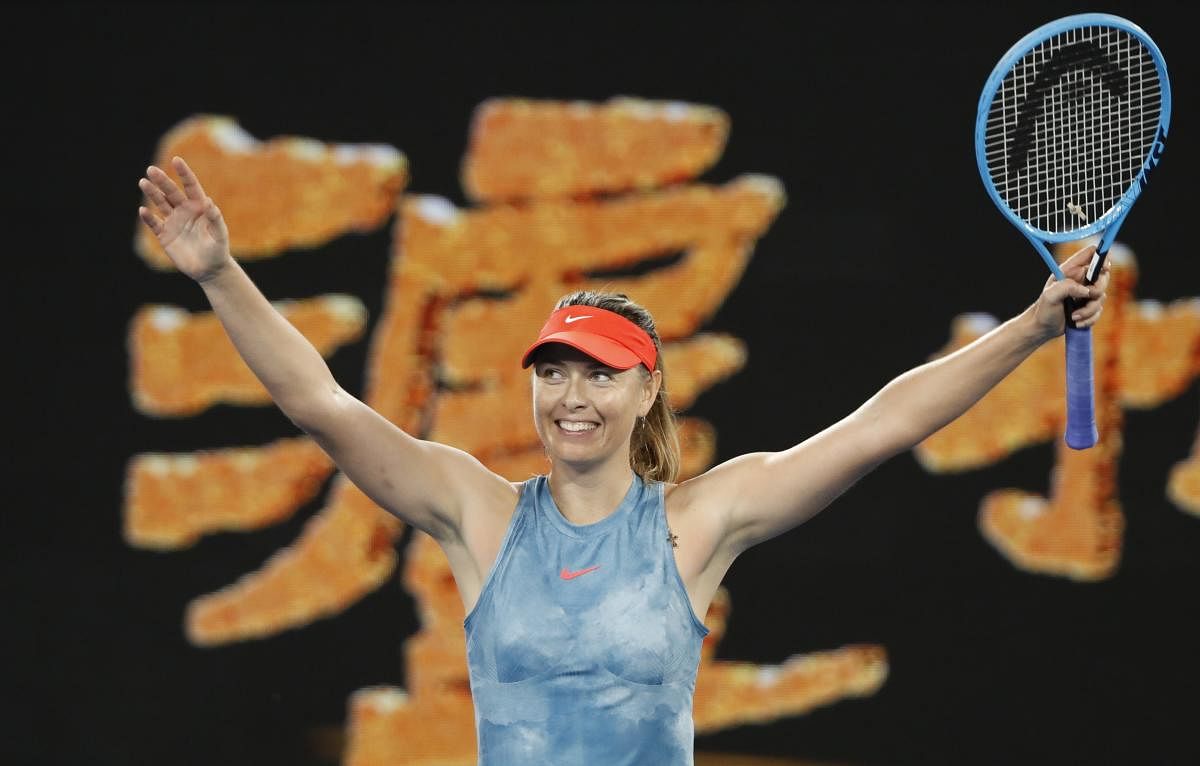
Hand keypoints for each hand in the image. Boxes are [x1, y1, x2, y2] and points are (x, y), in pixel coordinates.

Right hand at [138, 157, 231, 282]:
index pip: (190, 186)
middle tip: (151, 169)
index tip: (176, 160)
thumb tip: (208, 202)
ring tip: (143, 182)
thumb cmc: (218, 250)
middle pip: (171, 192)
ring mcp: (173, 222)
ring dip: (152, 194)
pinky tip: (143, 210)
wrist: (209, 270)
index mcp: (199, 207)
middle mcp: (184, 212)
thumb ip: (215, 218)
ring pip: (160, 204)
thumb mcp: (219, 234)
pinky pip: (154, 224)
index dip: (184, 173)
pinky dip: (148, 218)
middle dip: (162, 181)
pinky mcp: (165, 235)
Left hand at [1029, 243, 1110, 340]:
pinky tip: (1075, 322)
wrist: (1043, 328)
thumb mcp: (1050, 296)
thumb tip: (1087, 290)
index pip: (1091, 253)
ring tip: (1073, 316)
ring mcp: (1086, 293)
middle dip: (1098, 290)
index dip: (1102, 256)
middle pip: (1103, 276)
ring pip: (1101, 297)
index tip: (1104, 268)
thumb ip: (1067, 287)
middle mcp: (1080, 279)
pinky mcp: (1089, 306)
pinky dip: (1089, 318)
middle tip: (1087, 297)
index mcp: (1070, 270)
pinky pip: (1099, 311)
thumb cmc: (1043, 309)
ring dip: (1089, 310)